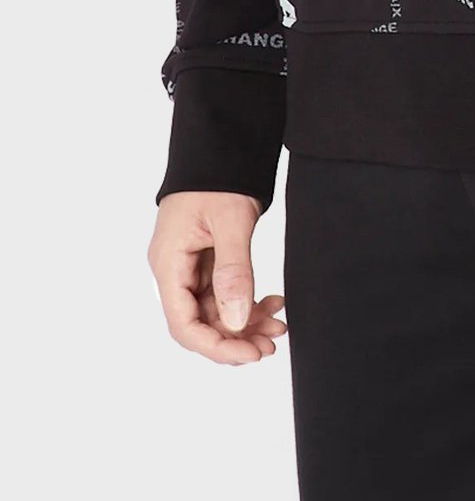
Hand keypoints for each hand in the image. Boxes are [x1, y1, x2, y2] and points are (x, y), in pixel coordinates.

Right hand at [148, 191, 286, 364]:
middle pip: (200, 323)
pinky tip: (272, 303)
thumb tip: (234, 323)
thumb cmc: (218, 175)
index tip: (250, 353)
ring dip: (245, 322)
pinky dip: (247, 303)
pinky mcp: (207, 262)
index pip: (183, 324)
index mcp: (168, 263)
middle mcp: (174, 270)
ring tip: (278, 325)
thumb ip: (233, 271)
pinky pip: (224, 295)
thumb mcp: (230, 221)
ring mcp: (190, 267)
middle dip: (236, 337)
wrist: (223, 147)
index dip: (216, 346)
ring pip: (215, 312)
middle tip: (272, 342)